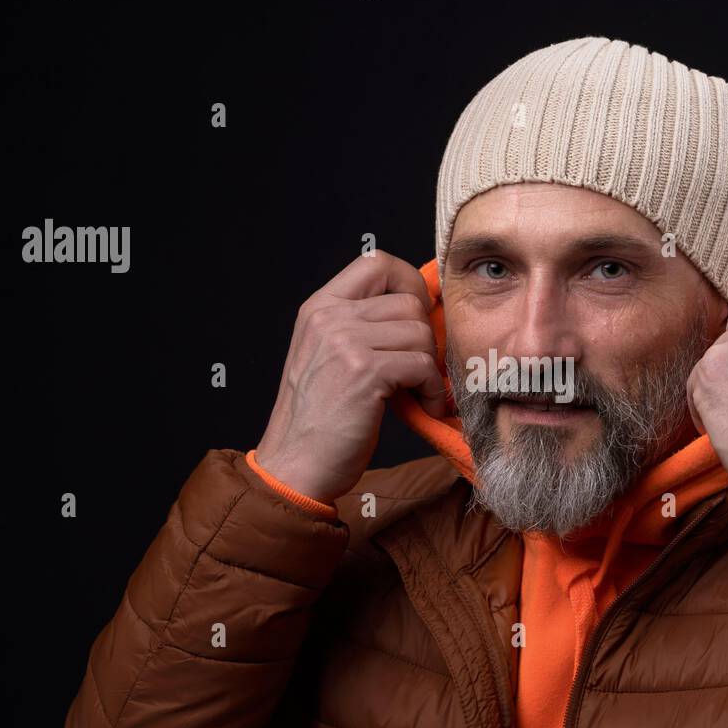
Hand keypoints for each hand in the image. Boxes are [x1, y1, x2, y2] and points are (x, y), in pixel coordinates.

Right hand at [254, 251, 447, 501]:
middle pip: (408, 301)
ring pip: (421, 332)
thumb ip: (362, 326)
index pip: (377, 261)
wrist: (295, 465)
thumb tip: (421, 310)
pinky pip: (422, 363)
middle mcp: (330, 317)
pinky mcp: (364, 372)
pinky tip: (422, 407)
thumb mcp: (329, 356)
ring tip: (418, 392)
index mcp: (320, 307)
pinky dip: (431, 389)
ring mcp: (345, 342)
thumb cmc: (320, 419)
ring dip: (430, 367)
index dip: (410, 284)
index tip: (417, 318)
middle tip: (419, 368)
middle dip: (425, 337)